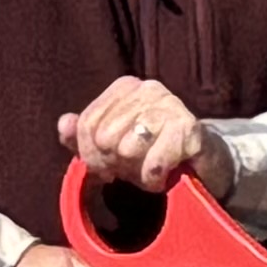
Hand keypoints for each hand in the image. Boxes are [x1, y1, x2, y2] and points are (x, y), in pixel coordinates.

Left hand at [60, 80, 205, 190]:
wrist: (202, 163)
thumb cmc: (152, 152)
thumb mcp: (111, 147)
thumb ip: (81, 136)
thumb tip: (64, 123)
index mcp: (126, 86)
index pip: (87, 123)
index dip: (90, 155)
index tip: (106, 168)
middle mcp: (149, 89)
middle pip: (104, 137)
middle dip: (114, 164)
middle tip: (130, 169)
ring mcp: (172, 105)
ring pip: (127, 149)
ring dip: (136, 172)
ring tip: (148, 170)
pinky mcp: (190, 130)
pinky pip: (153, 164)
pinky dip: (154, 179)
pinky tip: (164, 176)